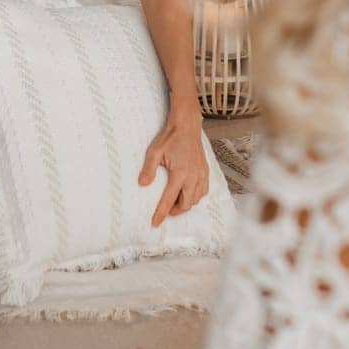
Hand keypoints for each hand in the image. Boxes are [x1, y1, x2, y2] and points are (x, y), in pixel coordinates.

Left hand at [138, 112, 209, 226]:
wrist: (186, 125)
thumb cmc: (170, 137)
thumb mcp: (154, 151)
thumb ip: (148, 169)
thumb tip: (142, 184)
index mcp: (180, 173)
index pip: (169, 199)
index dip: (161, 213)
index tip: (155, 223)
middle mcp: (193, 176)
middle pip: (186, 204)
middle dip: (175, 211)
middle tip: (165, 210)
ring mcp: (201, 174)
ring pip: (196, 199)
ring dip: (185, 204)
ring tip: (175, 202)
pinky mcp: (205, 171)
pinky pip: (203, 191)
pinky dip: (195, 196)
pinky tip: (187, 193)